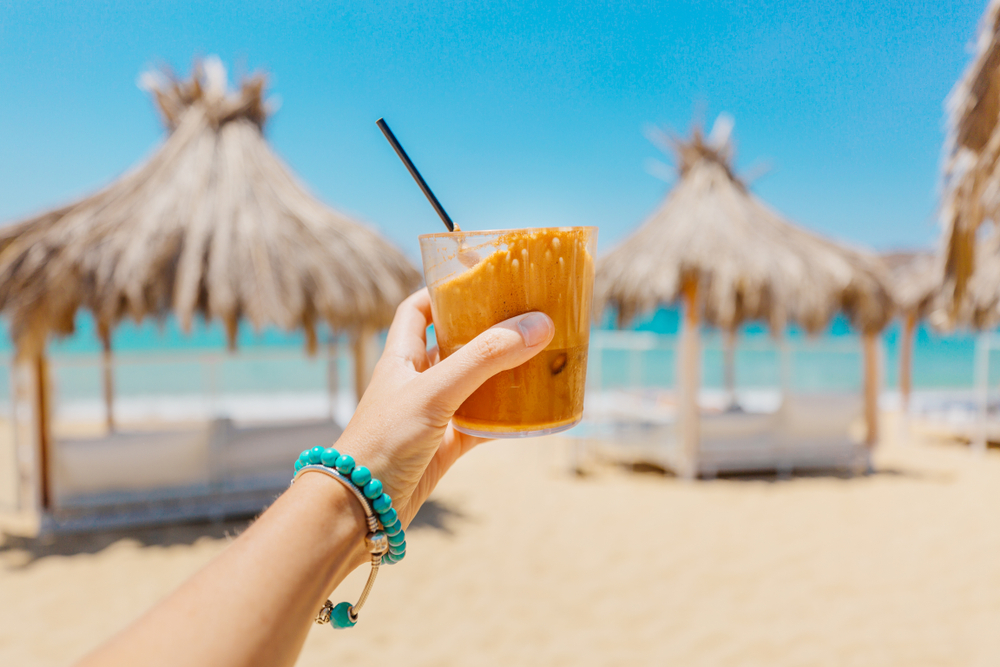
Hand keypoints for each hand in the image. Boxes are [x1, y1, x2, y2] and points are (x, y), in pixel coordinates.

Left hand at [334, 288, 553, 526]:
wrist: (361, 508)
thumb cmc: (383, 441)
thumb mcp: (434, 391)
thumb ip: (484, 358)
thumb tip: (537, 325)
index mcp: (401, 357)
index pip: (418, 310)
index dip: (443, 291)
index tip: (481, 281)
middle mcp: (416, 381)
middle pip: (455, 344)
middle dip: (488, 331)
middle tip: (525, 318)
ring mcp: (432, 415)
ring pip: (474, 385)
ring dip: (503, 374)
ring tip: (540, 358)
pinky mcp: (445, 447)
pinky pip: (483, 425)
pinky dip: (507, 419)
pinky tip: (533, 413)